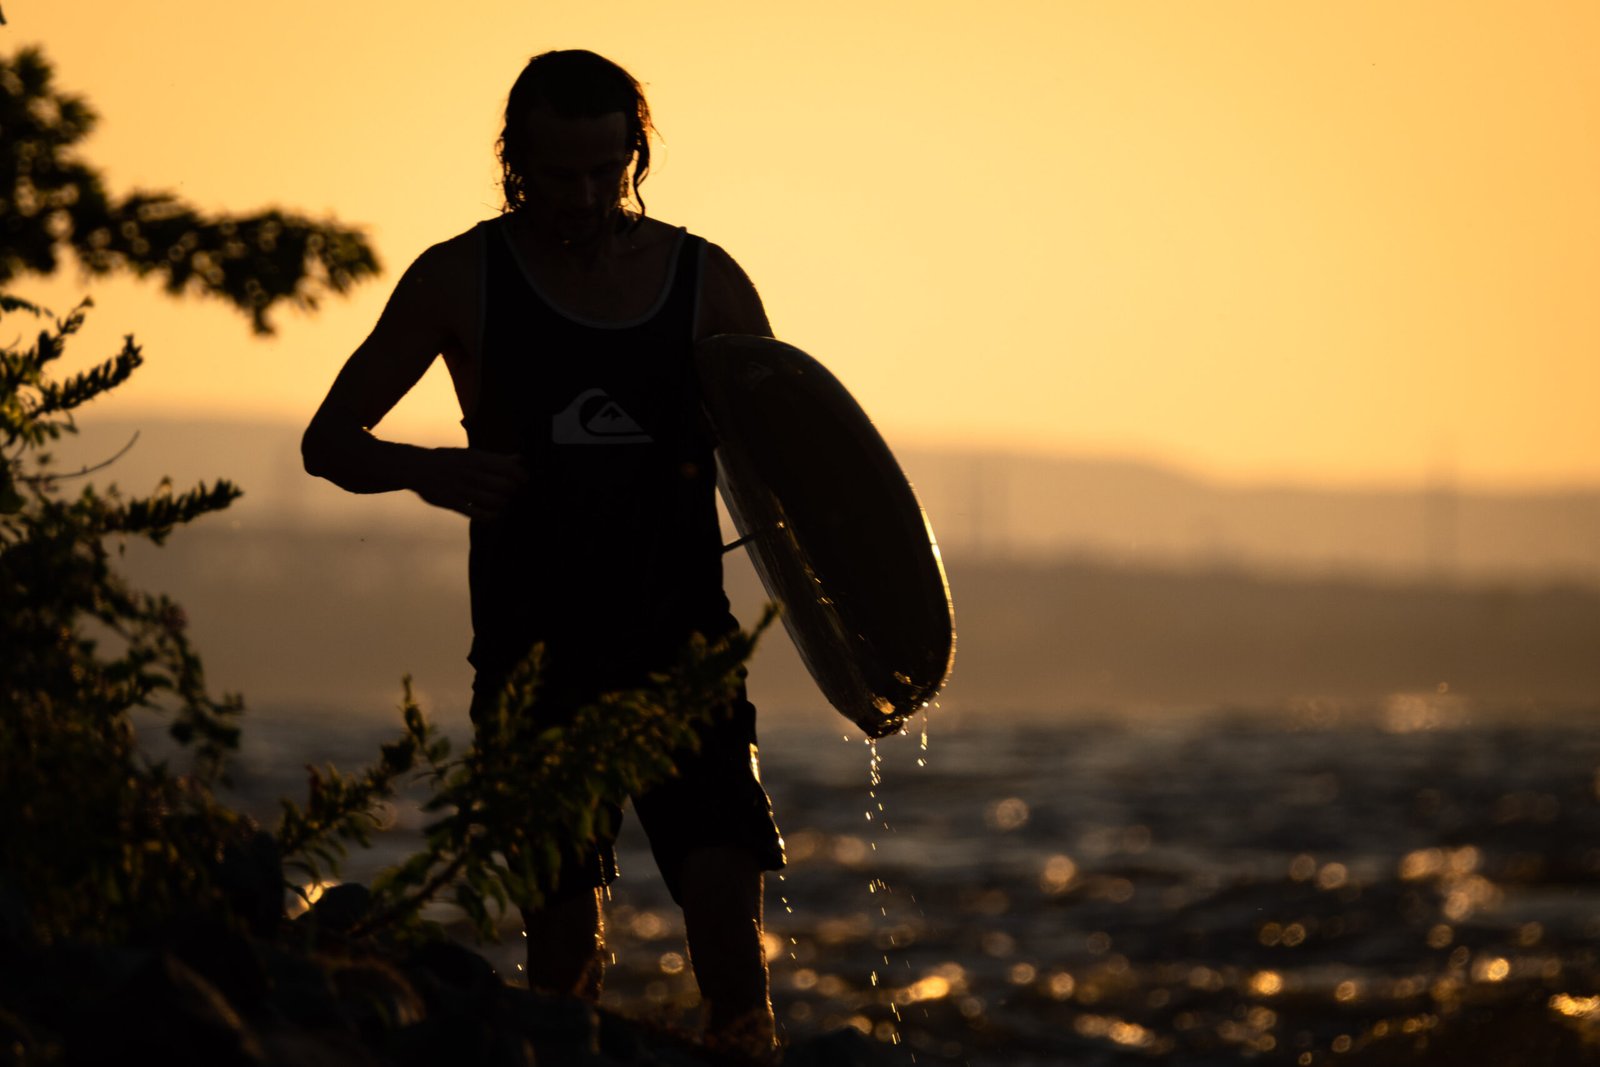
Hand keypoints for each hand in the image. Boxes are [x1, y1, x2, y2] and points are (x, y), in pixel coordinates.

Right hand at [410, 447, 527, 518]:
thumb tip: (520, 459)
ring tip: (501, 502)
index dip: (522, 476)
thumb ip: (496, 459)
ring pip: (496, 501)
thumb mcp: (471, 455)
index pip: (509, 468)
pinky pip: (479, 514)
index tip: (523, 480)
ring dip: (504, 504)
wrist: (417, 467)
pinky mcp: (454, 503)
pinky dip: (492, 517)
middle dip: (513, 491)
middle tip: (511, 492)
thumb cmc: (449, 460)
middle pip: (506, 486)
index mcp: (477, 459)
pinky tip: (494, 515)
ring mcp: (462, 489)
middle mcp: (471, 473)